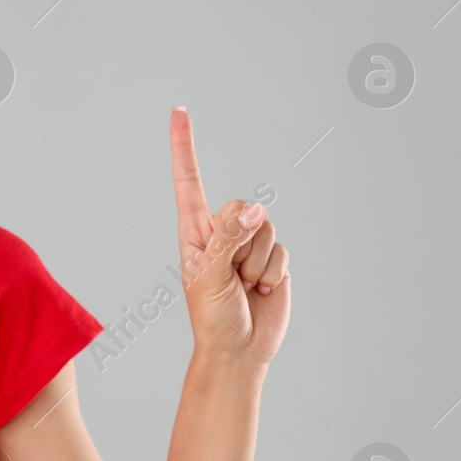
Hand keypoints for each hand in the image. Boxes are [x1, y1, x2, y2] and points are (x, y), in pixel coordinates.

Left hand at [169, 107, 290, 366]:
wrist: (239, 350)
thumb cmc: (212, 318)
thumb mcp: (211, 278)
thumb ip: (230, 240)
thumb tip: (255, 209)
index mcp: (194, 231)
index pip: (188, 179)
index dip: (183, 145)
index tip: (178, 110)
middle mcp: (220, 232)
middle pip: (242, 207)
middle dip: (242, 241)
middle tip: (231, 276)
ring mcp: (247, 244)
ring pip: (265, 228)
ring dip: (257, 262)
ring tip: (244, 286)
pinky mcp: (271, 258)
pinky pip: (281, 249)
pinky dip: (273, 273)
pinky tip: (260, 291)